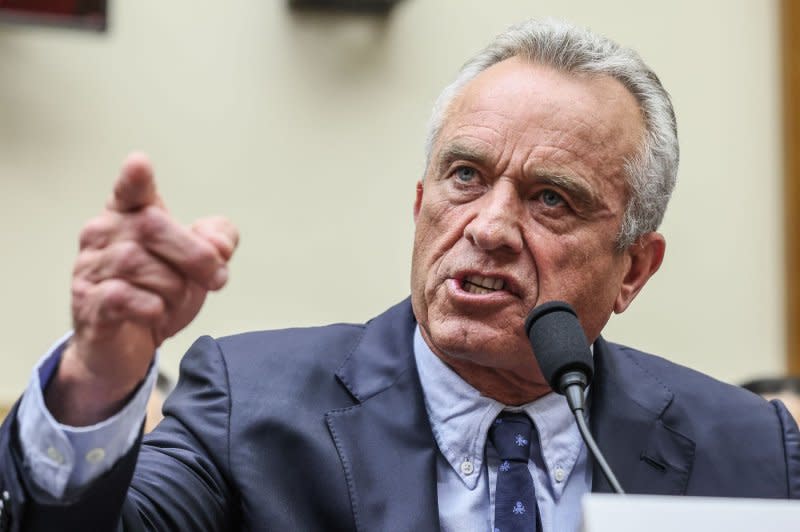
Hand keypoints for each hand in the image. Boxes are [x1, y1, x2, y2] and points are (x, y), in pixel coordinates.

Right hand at [46, 153, 237, 424]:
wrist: (128, 348)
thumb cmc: (158, 295)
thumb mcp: (197, 266)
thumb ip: (216, 242)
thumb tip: (219, 243)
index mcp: (130, 217)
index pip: (130, 191)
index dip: (134, 179)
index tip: (139, 164)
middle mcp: (104, 235)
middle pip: (154, 226)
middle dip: (196, 255)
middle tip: (217, 279)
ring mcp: (91, 268)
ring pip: (140, 264)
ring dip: (173, 288)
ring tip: (173, 301)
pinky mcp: (88, 303)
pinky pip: (122, 297)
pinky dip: (150, 307)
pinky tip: (155, 313)